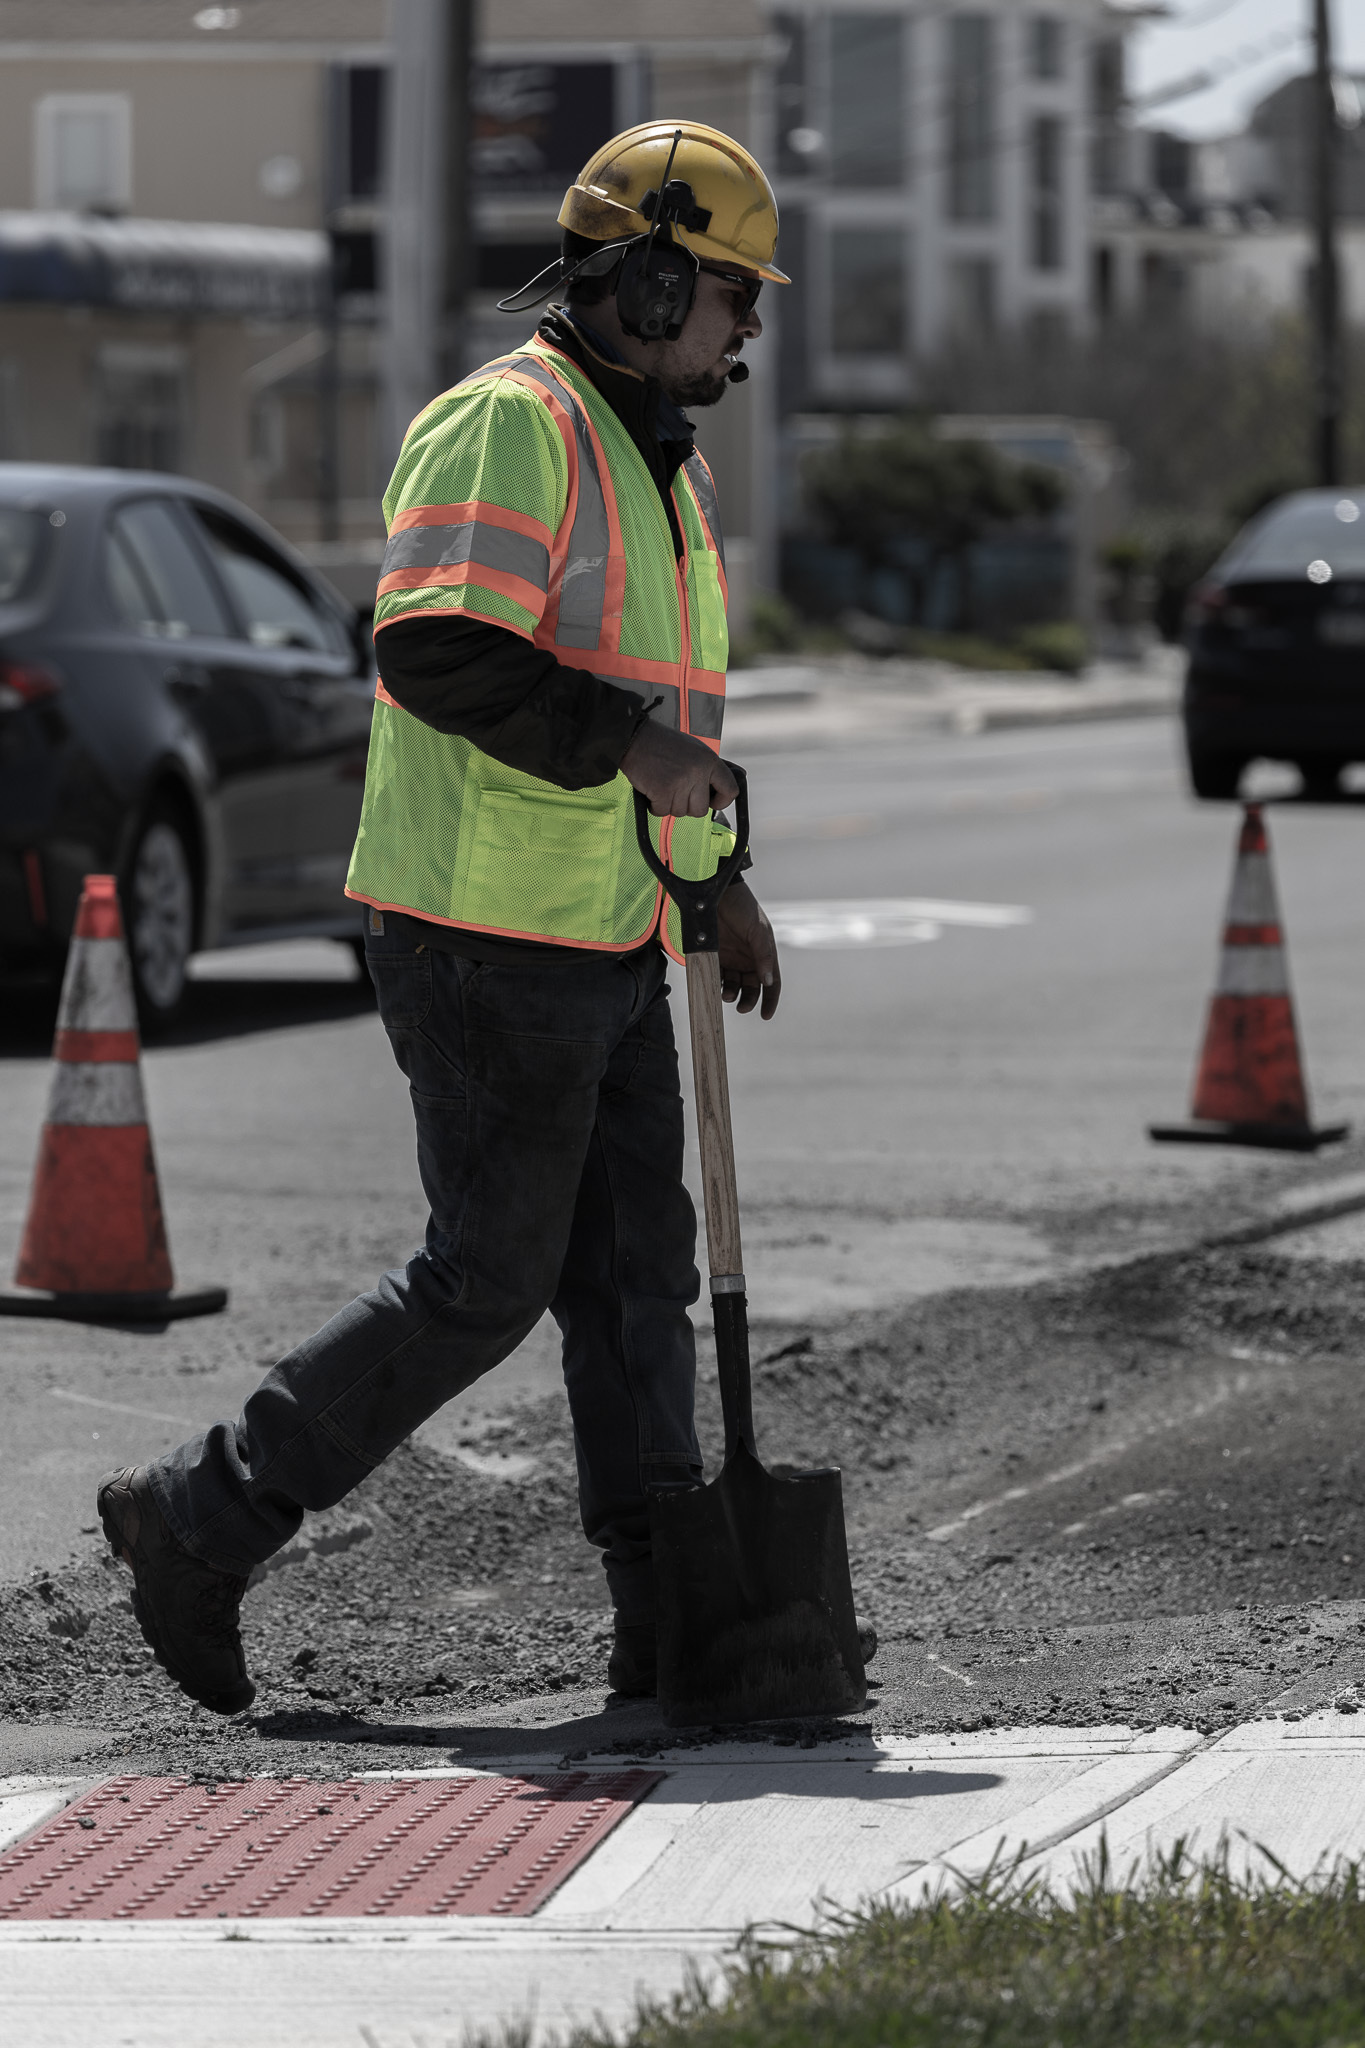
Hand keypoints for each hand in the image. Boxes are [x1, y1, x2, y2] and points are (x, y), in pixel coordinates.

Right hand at [620, 721, 737, 817]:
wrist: (635, 737)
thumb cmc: (663, 744)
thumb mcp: (694, 749)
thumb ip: (708, 769)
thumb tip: (727, 784)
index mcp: (709, 761)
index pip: (730, 790)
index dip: (721, 802)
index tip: (712, 802)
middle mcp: (698, 772)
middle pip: (700, 810)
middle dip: (687, 806)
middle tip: (676, 792)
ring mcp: (681, 782)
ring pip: (680, 812)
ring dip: (669, 804)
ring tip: (662, 784)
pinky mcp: (663, 791)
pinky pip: (662, 812)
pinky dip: (654, 805)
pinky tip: (652, 789)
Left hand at [717, 878, 780, 1019]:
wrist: (717, 893)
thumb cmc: (743, 908)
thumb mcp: (759, 931)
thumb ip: (764, 956)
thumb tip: (768, 981)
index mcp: (764, 954)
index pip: (772, 983)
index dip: (770, 1000)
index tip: (765, 1015)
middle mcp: (749, 959)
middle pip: (752, 988)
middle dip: (748, 1000)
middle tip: (741, 1006)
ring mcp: (731, 958)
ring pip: (733, 985)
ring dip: (731, 994)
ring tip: (726, 994)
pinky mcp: (714, 955)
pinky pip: (716, 975)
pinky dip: (716, 984)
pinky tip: (715, 986)